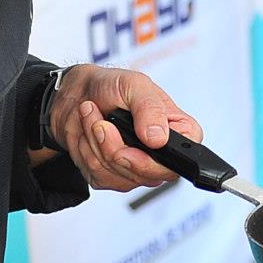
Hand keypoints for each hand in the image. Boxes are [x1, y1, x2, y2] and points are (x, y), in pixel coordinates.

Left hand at [46, 65, 200, 191]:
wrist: (79, 94)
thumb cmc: (112, 86)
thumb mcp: (134, 85)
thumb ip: (150, 109)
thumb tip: (159, 139)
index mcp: (179, 132)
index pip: (183, 160)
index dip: (157, 159)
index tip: (137, 141)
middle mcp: (161, 155)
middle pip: (146, 173)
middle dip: (116, 148)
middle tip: (103, 123)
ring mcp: (137, 169)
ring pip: (118, 174)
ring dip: (97, 144)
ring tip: (95, 119)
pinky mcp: (113, 177)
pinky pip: (100, 176)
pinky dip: (87, 152)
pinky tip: (90, 134)